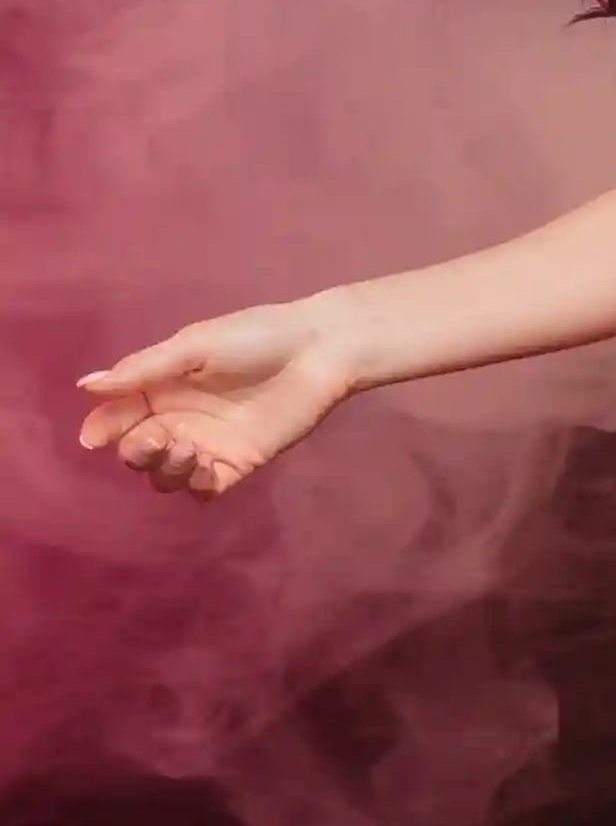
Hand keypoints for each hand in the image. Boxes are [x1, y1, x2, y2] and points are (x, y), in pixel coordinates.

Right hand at [76, 297, 357, 500]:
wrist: (319, 350)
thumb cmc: (257, 337)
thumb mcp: (195, 345)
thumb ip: (144, 369)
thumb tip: (86, 385)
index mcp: (164, 388)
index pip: (120, 416)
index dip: (103, 429)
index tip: (95, 438)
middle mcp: (181, 419)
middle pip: (139, 451)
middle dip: (136, 452)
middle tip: (154, 440)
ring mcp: (209, 443)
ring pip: (166, 475)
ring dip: (163, 470)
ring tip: (185, 449)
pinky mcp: (240, 462)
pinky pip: (205, 488)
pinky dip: (194, 485)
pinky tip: (202, 466)